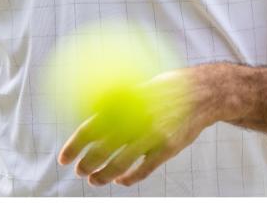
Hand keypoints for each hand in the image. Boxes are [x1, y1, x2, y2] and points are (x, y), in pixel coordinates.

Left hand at [57, 66, 220, 186]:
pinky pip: (145, 169)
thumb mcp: (140, 85)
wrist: (204, 93)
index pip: (90, 128)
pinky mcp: (168, 148)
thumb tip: (89, 109)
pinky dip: (130, 177)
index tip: (63, 158)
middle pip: (103, 149)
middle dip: (86, 164)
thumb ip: (117, 100)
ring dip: (104, 175)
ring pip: (122, 163)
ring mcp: (153, 136)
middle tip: (78, 170)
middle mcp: (135, 120)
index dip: (74, 145)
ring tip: (94, 180)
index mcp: (123, 104)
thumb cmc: (168, 87)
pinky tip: (121, 181)